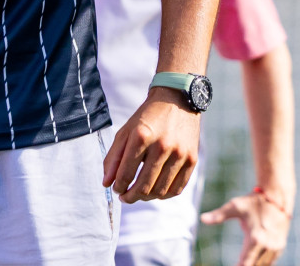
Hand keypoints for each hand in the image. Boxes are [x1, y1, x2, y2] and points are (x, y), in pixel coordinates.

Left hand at [102, 88, 200, 203]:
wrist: (177, 101)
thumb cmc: (147, 117)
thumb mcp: (125, 131)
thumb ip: (113, 157)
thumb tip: (106, 183)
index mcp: (141, 136)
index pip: (126, 172)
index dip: (118, 186)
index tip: (115, 189)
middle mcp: (162, 146)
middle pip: (144, 185)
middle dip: (131, 196)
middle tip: (125, 197)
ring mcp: (180, 154)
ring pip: (161, 191)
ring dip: (146, 198)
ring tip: (139, 194)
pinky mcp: (193, 160)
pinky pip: (177, 188)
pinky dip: (164, 195)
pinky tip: (155, 191)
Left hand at [201, 191, 291, 265]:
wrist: (276, 197)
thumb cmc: (253, 202)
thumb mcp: (235, 206)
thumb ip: (219, 215)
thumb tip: (202, 218)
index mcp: (255, 239)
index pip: (246, 262)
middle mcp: (268, 245)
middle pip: (255, 265)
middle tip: (235, 265)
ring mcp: (276, 246)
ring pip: (264, 264)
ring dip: (255, 265)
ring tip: (242, 263)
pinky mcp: (280, 245)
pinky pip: (271, 260)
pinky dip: (263, 262)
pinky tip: (254, 261)